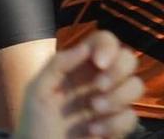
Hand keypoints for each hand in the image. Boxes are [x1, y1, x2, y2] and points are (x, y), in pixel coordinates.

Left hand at [17, 28, 141, 138]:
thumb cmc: (35, 122)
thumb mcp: (38, 89)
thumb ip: (58, 65)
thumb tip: (84, 48)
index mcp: (77, 66)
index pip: (103, 42)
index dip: (108, 46)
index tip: (99, 62)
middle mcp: (96, 81)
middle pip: (128, 59)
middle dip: (119, 71)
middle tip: (99, 86)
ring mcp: (109, 103)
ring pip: (136, 86)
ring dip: (118, 97)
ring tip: (93, 108)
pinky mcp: (117, 125)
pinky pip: (132, 117)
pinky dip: (115, 123)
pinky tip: (94, 130)